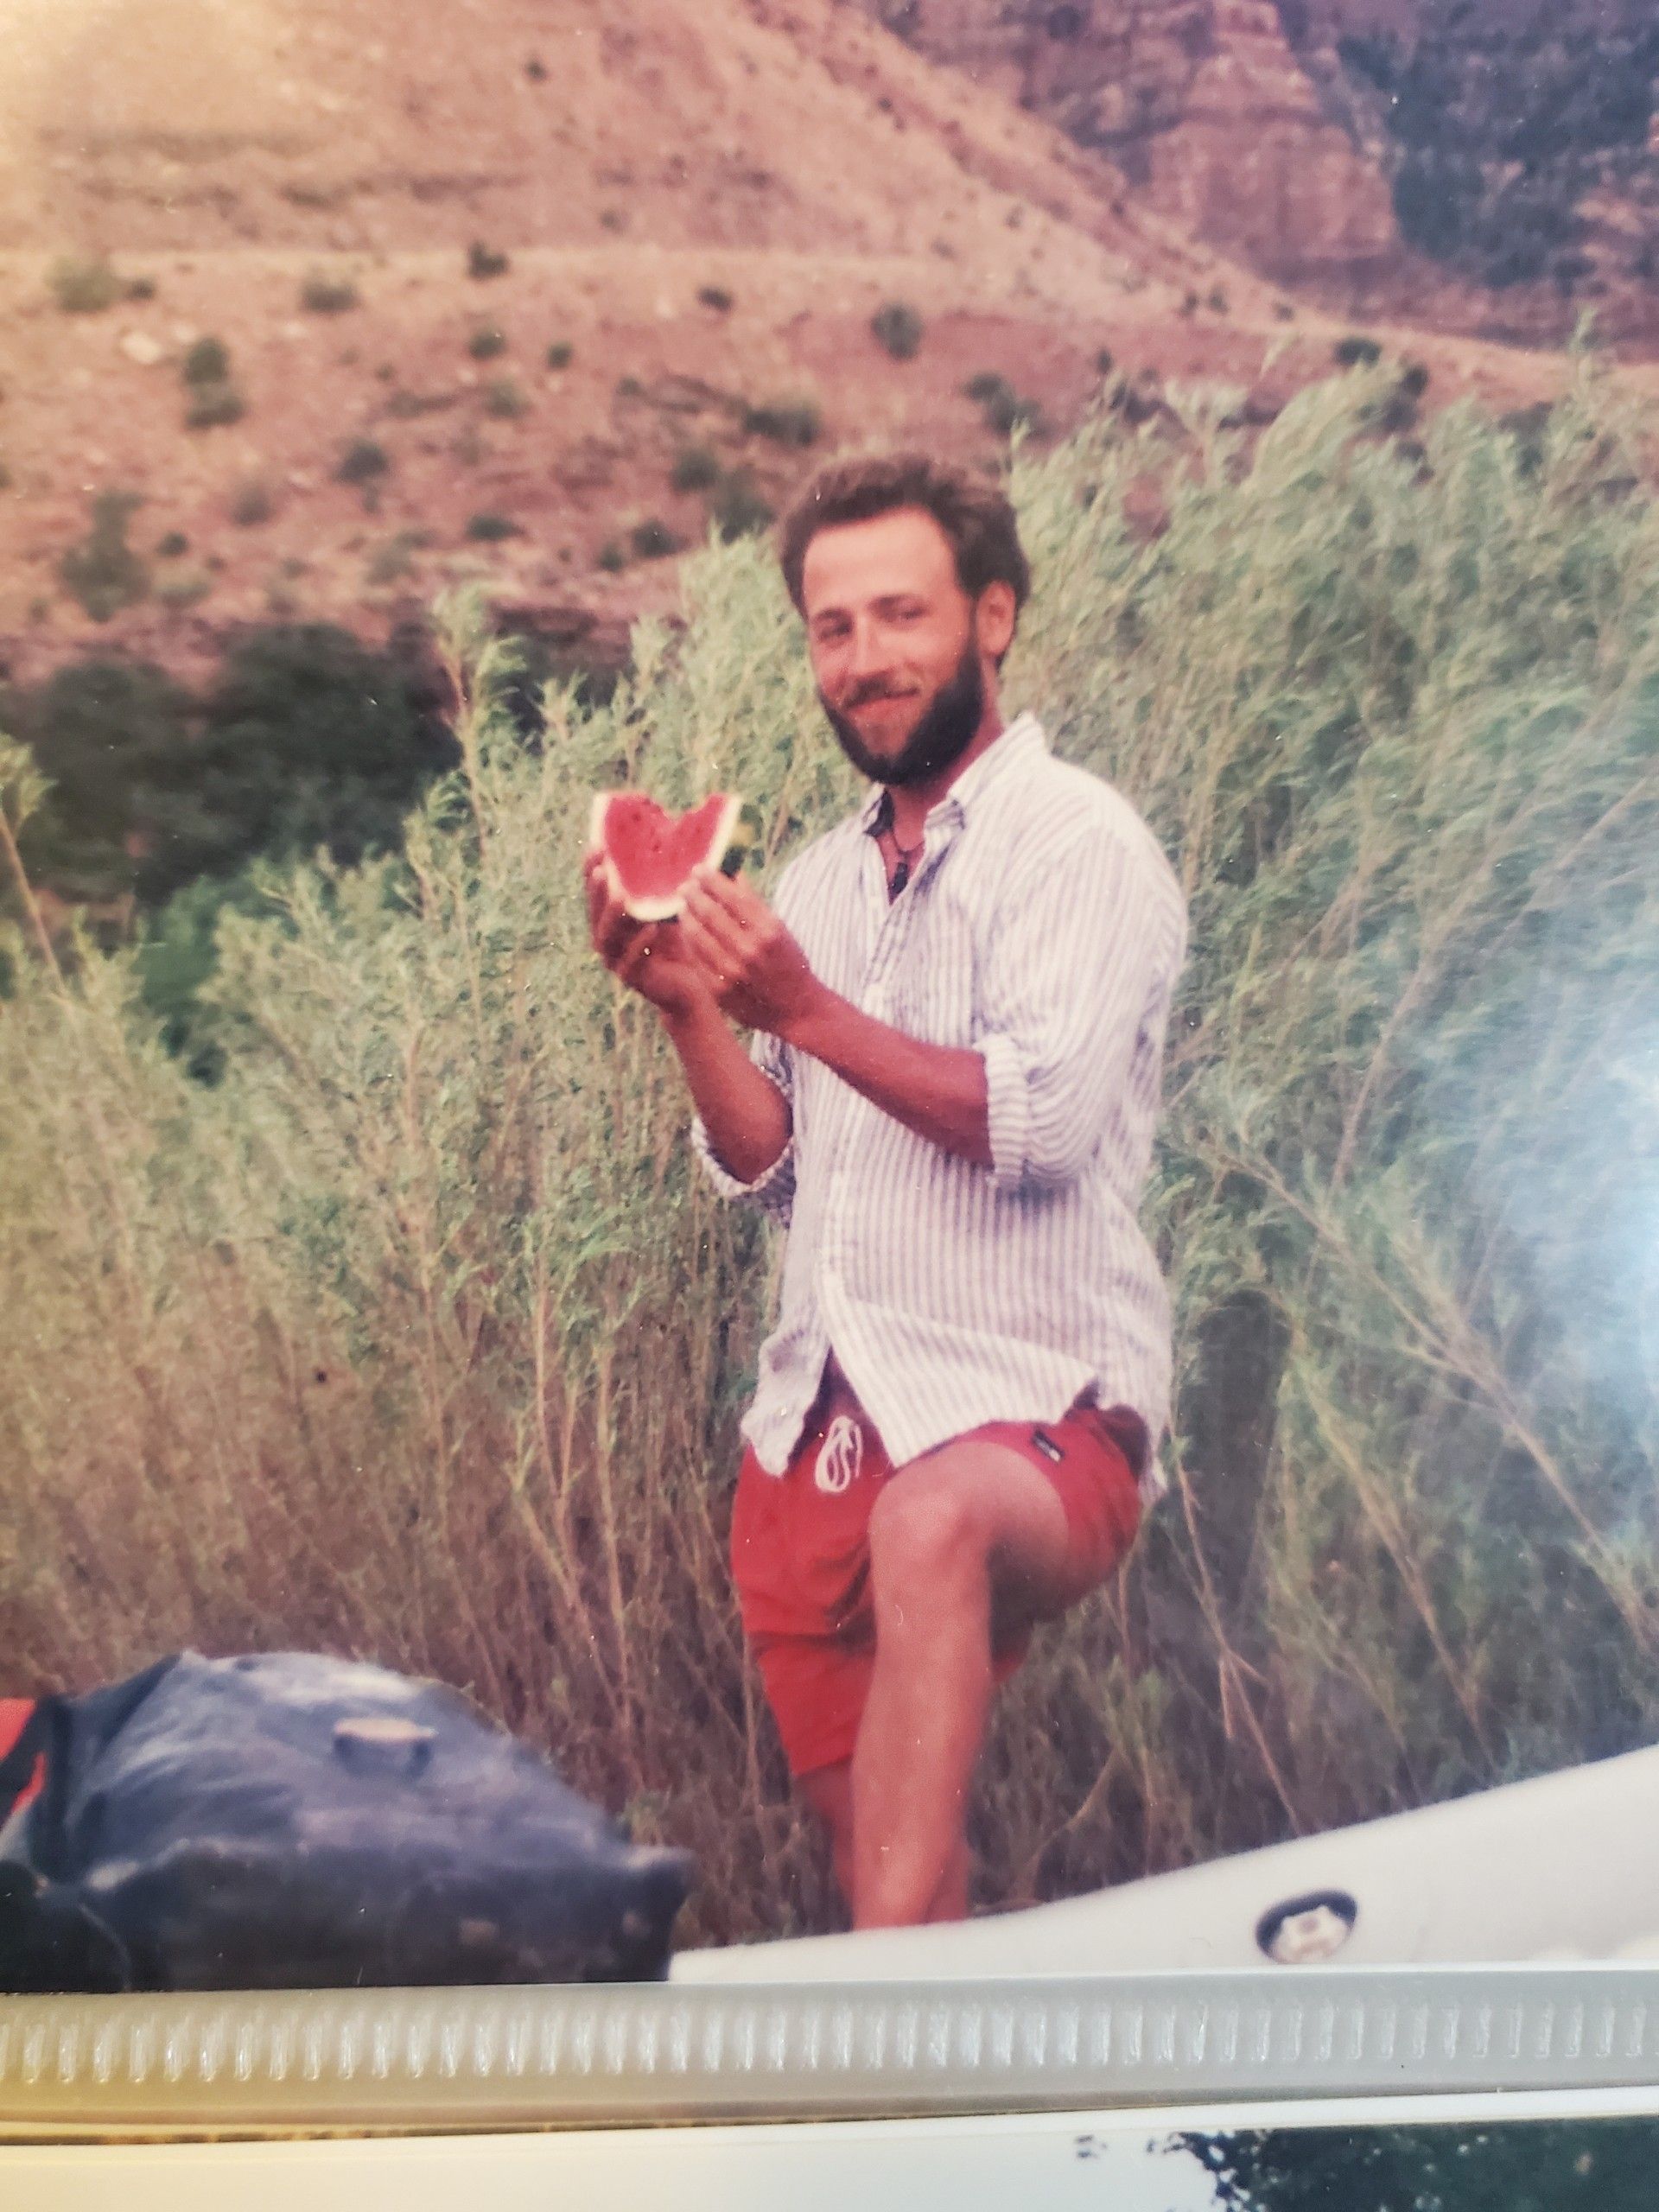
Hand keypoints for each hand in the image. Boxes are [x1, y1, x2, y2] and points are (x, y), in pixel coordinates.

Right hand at [584, 851, 713, 1022]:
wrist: (693, 985)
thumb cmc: (682, 940)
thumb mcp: (674, 905)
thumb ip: (668, 880)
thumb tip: (684, 840)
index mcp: (614, 917)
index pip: (598, 890)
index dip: (593, 869)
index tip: (596, 845)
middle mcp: (609, 937)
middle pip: (595, 911)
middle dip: (597, 890)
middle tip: (602, 870)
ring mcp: (617, 959)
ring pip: (607, 937)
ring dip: (613, 915)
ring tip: (620, 896)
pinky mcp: (633, 979)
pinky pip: (631, 962)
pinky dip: (639, 945)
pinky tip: (651, 929)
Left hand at [679, 867, 823, 1036]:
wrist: (797, 1009)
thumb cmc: (789, 964)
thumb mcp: (781, 931)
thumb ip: (756, 904)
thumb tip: (734, 875)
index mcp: (768, 930)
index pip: (732, 896)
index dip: (711, 880)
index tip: (700, 870)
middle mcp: (750, 949)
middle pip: (710, 913)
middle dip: (694, 895)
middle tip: (685, 886)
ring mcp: (733, 971)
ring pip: (697, 935)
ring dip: (686, 916)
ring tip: (682, 906)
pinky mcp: (720, 990)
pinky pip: (696, 958)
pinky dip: (689, 941)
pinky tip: (687, 931)